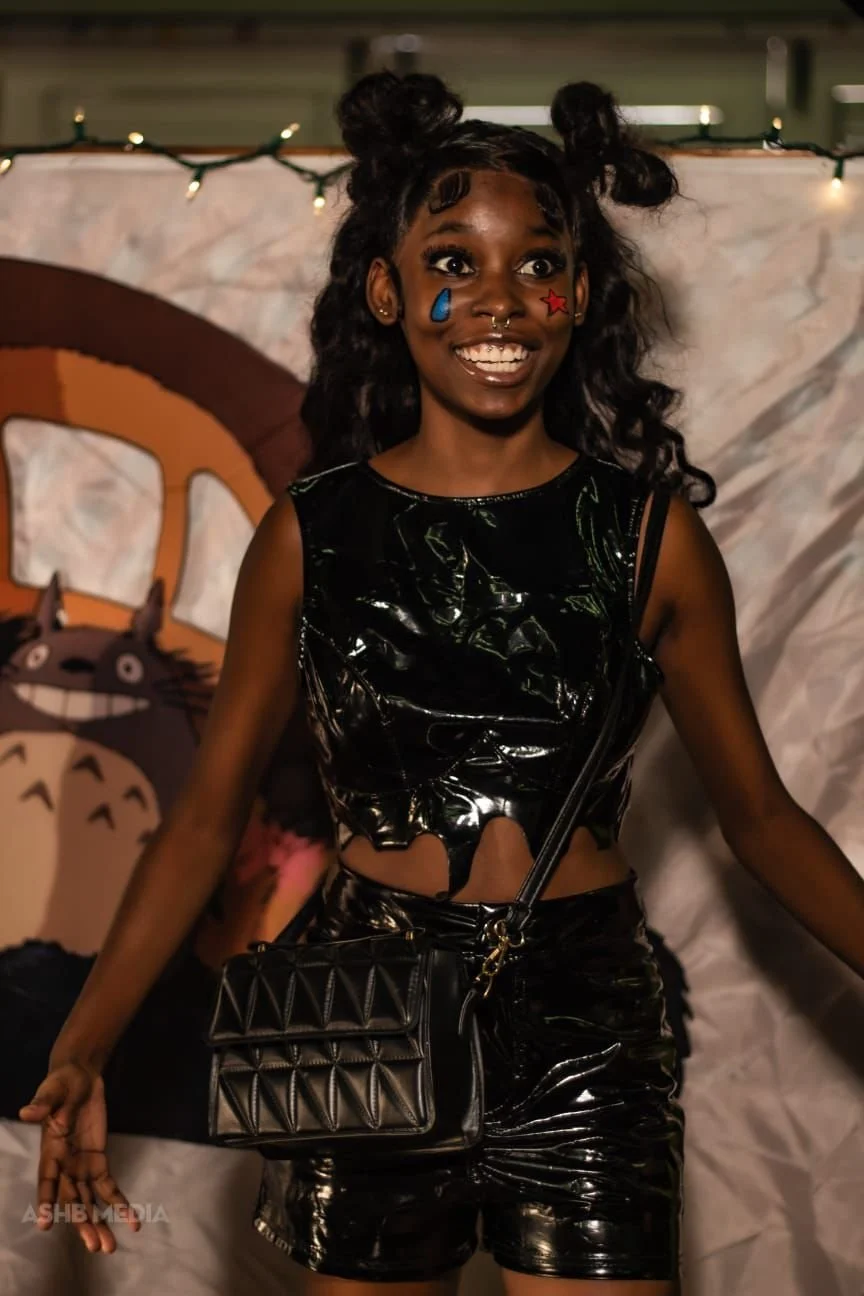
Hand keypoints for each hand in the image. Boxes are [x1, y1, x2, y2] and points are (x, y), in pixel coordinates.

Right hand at [18, 1062, 140, 1253]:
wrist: (80, 1078)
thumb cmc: (61, 1084)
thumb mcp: (53, 1091)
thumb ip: (43, 1104)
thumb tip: (27, 1111)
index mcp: (49, 1152)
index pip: (46, 1181)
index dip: (45, 1202)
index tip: (45, 1225)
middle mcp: (64, 1166)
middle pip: (72, 1200)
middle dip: (82, 1224)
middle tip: (94, 1246)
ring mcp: (81, 1167)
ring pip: (90, 1202)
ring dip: (99, 1224)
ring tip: (109, 1247)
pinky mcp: (98, 1162)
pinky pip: (109, 1187)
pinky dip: (119, 1204)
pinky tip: (131, 1220)